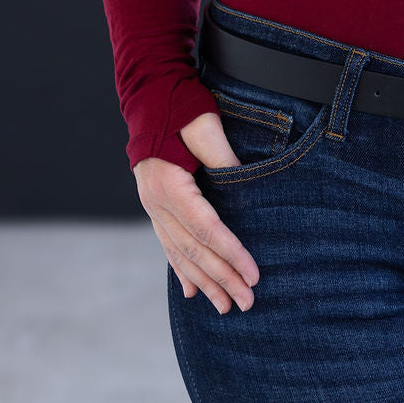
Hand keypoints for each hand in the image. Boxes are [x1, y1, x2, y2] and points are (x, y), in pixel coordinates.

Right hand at [133, 110, 259, 315]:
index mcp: (169, 186)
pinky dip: (182, 271)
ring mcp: (153, 207)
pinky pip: (169, 245)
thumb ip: (222, 158)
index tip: (253, 275)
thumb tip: (244, 185)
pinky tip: (191, 292)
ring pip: (180, 254)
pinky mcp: (156, 206)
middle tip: (248, 304)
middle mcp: (157, 203)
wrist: (149, 95)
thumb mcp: (204, 126)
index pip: (206, 229)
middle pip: (193, 250)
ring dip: (204, 283)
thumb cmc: (180, 106)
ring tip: (226, 307)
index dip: (231, 254)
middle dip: (222, 279)